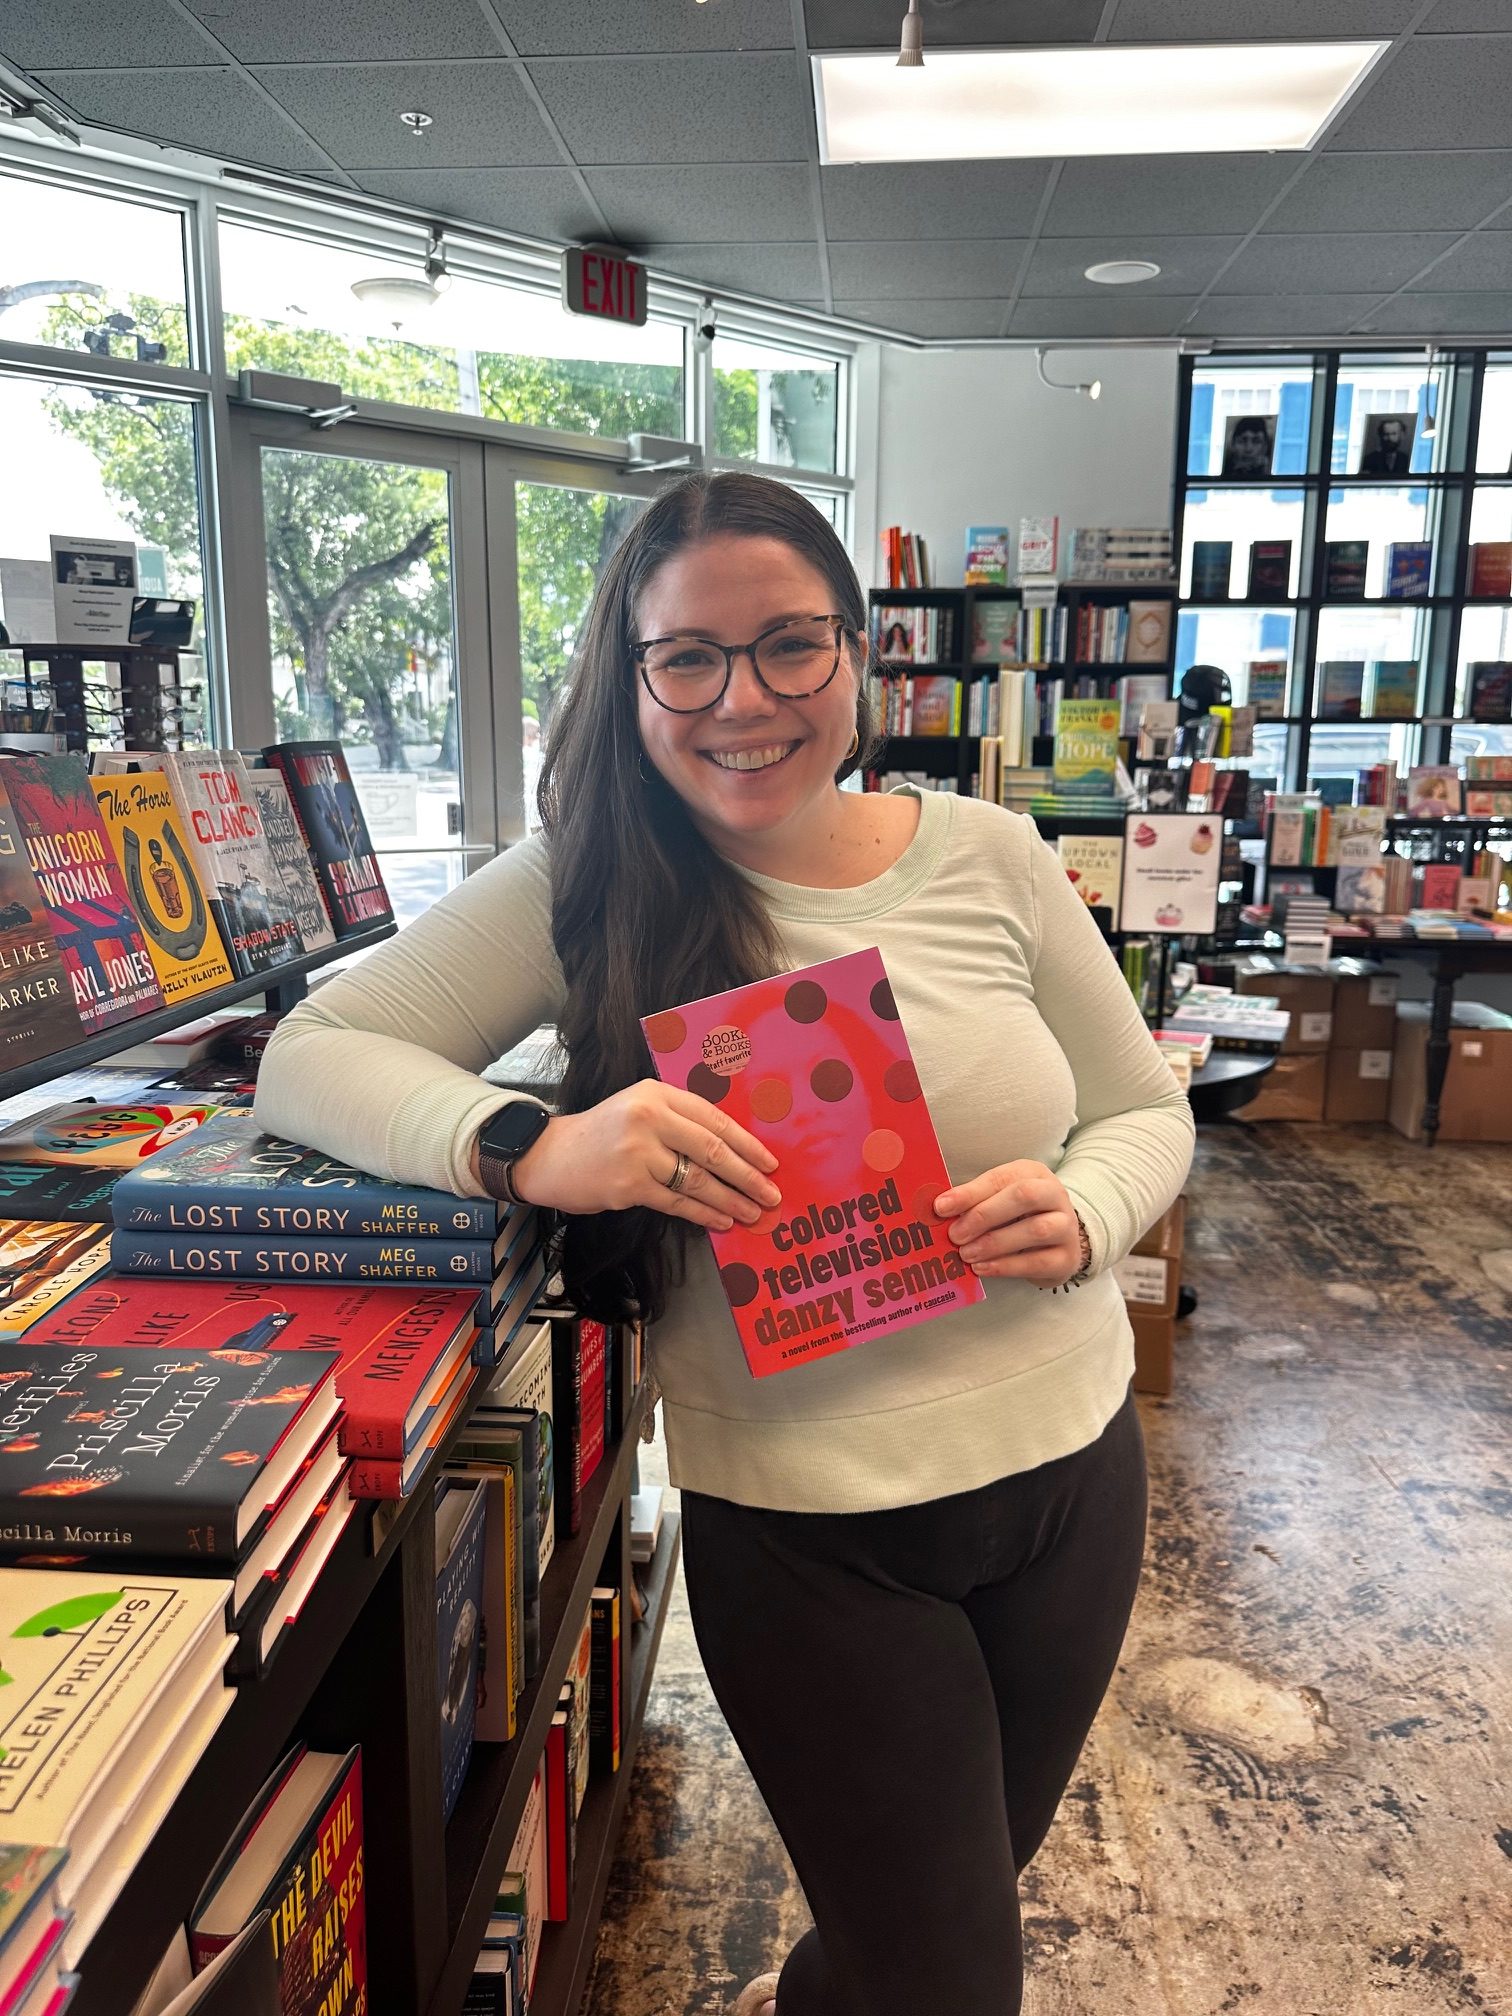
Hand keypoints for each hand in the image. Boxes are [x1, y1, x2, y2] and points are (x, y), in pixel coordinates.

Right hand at [508, 1079, 780, 1232]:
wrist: (549, 1156)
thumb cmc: (602, 1135)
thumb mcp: (638, 1110)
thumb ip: (679, 1121)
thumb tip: (734, 1151)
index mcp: (657, 1093)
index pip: (714, 1119)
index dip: (747, 1144)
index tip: (770, 1162)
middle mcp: (649, 1117)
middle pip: (713, 1150)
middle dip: (747, 1176)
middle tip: (771, 1194)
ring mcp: (638, 1152)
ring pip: (699, 1181)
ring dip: (731, 1200)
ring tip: (752, 1213)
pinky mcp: (628, 1185)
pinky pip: (677, 1203)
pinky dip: (703, 1214)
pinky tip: (721, 1221)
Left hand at [934, 1160, 1084, 1285]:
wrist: (1059, 1242)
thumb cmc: (1019, 1217)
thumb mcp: (999, 1200)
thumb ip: (974, 1202)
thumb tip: (938, 1210)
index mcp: (1033, 1173)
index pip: (1001, 1178)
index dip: (970, 1192)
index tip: (941, 1207)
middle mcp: (1055, 1195)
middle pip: (1024, 1196)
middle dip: (984, 1215)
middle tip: (955, 1235)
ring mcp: (1066, 1226)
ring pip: (1035, 1230)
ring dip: (994, 1243)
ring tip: (966, 1254)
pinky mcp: (1067, 1258)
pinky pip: (1037, 1262)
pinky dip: (1006, 1266)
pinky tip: (982, 1268)